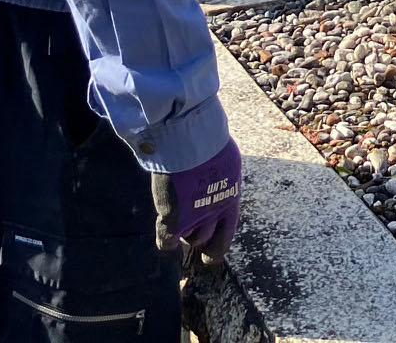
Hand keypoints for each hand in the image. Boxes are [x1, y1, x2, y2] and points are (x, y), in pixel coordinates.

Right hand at [153, 139, 241, 262]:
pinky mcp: (174, 219)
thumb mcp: (223, 161)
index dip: (221, 243)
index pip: (229, 230)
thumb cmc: (205, 141)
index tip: (214, 251)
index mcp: (231, 197)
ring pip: (190, 239)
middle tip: (205, 257)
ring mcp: (195, 217)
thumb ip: (219, 177)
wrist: (188, 138)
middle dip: (210, 253)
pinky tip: (164, 235)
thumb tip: (215, 177)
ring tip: (178, 218)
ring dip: (185, 233)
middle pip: (215, 245)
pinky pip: (167, 241)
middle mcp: (216, 211)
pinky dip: (165, 240)